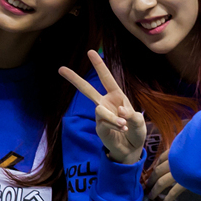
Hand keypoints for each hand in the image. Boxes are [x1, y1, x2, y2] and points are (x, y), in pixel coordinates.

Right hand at [60, 50, 145, 164]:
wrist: (131, 149)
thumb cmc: (135, 131)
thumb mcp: (139, 122)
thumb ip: (132, 116)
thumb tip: (120, 111)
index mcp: (117, 96)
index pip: (107, 78)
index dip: (99, 65)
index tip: (90, 52)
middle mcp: (106, 103)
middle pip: (87, 90)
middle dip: (74, 79)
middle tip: (60, 68)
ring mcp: (101, 115)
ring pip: (100, 110)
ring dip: (114, 118)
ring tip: (124, 125)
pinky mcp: (98, 127)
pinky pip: (104, 122)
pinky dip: (115, 126)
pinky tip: (121, 129)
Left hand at [146, 148, 184, 200]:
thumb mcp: (196, 144)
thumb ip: (189, 147)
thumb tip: (186, 148)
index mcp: (177, 151)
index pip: (162, 158)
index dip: (155, 165)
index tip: (153, 171)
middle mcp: (175, 161)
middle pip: (158, 171)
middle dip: (151, 179)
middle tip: (147, 186)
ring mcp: (179, 172)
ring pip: (162, 182)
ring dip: (155, 190)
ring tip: (151, 196)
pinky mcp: (186, 182)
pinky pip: (174, 191)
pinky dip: (169, 198)